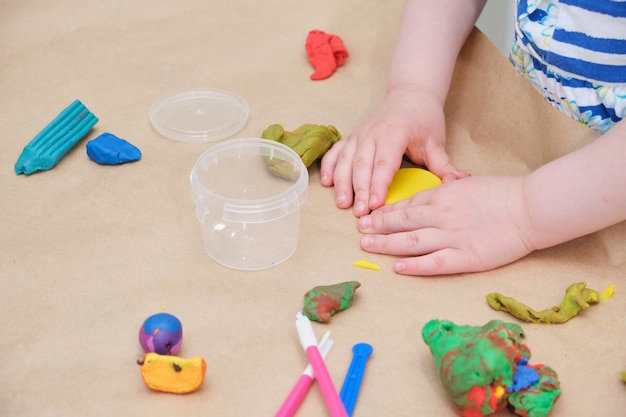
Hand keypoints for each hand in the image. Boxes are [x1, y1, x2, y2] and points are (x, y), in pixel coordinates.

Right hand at [320, 84, 467, 216]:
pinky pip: (336, 152)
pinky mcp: (351, 136)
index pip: (384, 163)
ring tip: (342, 204)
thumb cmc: (424, 118)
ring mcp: (359, 134)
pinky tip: (327, 184)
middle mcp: (372, 132)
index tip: (375, 205)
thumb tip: (460, 183)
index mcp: (394, 133)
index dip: (378, 185)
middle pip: (362, 164)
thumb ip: (444, 165)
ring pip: (346, 160)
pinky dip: (329, 167)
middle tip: (360, 214)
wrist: (410, 94)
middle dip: (359, 190)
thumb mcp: (436, 141)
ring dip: (342, 182)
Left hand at [357, 175, 535, 274]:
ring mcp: (452, 237)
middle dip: (378, 226)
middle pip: (402, 222)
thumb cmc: (503, 193)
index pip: (407, 205)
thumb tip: (427, 198)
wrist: (530, 207)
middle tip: (360, 231)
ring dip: (387, 244)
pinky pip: (434, 262)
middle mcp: (441, 215)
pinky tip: (398, 267)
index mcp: (443, 195)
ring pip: (411, 241)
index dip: (386, 212)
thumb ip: (445, 191)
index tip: (371, 217)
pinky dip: (414, 265)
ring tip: (368, 246)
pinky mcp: (466, 257)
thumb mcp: (467, 184)